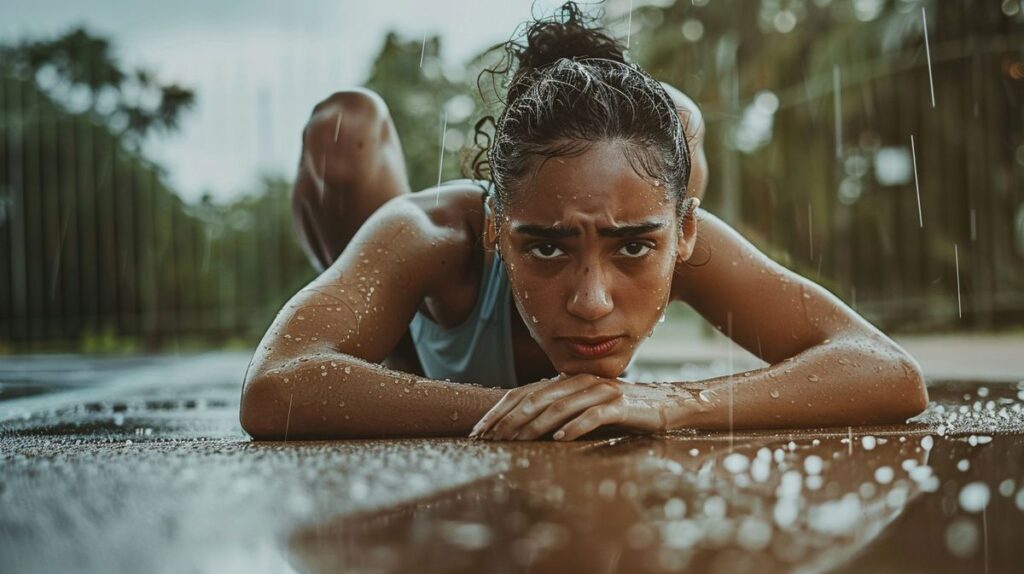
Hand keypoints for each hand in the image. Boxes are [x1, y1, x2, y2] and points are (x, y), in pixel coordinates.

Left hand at [469, 374, 681, 440]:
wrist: (663, 404)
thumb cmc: (617, 411)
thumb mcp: (582, 408)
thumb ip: (555, 412)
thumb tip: (517, 430)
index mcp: (564, 380)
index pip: (523, 393)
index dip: (499, 411)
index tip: (480, 431)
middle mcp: (578, 381)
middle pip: (536, 399)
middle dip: (510, 420)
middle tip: (491, 439)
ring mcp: (599, 391)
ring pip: (561, 407)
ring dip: (536, 425)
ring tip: (518, 441)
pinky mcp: (620, 405)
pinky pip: (593, 415)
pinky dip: (575, 427)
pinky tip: (560, 439)